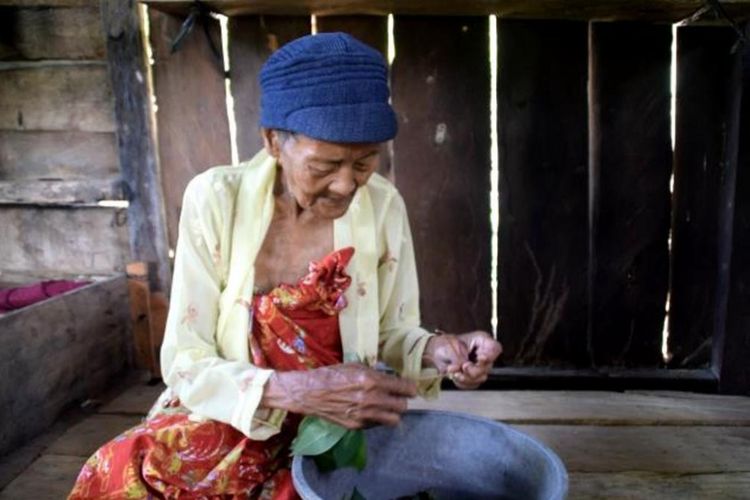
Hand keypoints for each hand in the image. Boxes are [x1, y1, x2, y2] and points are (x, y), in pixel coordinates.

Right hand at [262, 363, 416, 428]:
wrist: (309, 392)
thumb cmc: (332, 375)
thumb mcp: (355, 366)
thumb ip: (375, 373)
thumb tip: (391, 377)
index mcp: (372, 381)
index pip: (404, 388)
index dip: (410, 388)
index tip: (410, 388)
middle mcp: (371, 400)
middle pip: (402, 406)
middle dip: (402, 401)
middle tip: (398, 397)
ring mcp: (364, 415)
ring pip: (393, 420)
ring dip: (392, 413)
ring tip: (387, 407)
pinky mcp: (356, 426)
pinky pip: (376, 424)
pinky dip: (377, 419)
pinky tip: (370, 411)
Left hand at [423, 330, 501, 389]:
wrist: (435, 354)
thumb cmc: (444, 345)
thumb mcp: (450, 348)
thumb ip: (459, 358)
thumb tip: (463, 367)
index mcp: (481, 341)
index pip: (495, 348)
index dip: (490, 355)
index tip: (479, 359)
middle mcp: (484, 354)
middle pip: (488, 366)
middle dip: (473, 370)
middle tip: (463, 366)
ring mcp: (480, 366)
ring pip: (481, 378)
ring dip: (466, 377)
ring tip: (454, 371)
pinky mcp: (474, 377)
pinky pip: (472, 384)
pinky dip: (462, 382)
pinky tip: (455, 376)